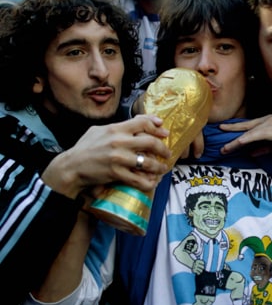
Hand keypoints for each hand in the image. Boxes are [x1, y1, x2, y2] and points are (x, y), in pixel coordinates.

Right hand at [42, 115, 171, 198]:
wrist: (71, 166)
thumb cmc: (85, 148)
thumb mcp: (98, 130)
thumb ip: (117, 126)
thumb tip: (136, 122)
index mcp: (116, 128)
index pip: (142, 122)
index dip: (156, 126)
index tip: (164, 131)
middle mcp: (119, 142)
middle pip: (151, 142)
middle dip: (163, 148)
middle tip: (167, 153)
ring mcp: (119, 158)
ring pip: (148, 162)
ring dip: (159, 167)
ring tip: (163, 168)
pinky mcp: (116, 174)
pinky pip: (138, 179)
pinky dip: (148, 182)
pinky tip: (152, 182)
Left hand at [220, 115, 271, 154]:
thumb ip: (265, 148)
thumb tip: (252, 153)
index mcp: (269, 122)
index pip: (249, 125)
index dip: (237, 128)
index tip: (225, 129)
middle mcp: (267, 120)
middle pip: (245, 125)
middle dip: (231, 129)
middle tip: (218, 130)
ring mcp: (269, 124)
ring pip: (246, 133)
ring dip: (234, 142)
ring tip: (223, 149)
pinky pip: (254, 136)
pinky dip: (244, 140)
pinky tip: (236, 144)